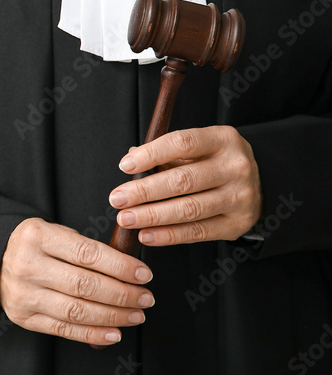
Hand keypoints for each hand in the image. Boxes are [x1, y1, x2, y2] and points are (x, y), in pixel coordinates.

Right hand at [0, 217, 153, 345]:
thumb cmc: (35, 246)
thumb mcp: (54, 232)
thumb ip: (85, 248)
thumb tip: (129, 269)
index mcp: (37, 236)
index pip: (87, 254)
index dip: (120, 267)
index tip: (143, 275)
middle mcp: (27, 265)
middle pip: (84, 285)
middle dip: (122, 294)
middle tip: (145, 298)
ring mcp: (24, 294)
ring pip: (77, 310)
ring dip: (113, 316)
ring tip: (135, 315)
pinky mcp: (23, 317)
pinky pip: (64, 329)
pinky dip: (92, 334)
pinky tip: (114, 332)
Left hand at [110, 125, 262, 245]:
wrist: (257, 182)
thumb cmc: (215, 161)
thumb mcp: (198, 148)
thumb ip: (165, 152)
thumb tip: (131, 158)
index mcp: (223, 139)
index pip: (183, 143)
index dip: (151, 154)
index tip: (125, 166)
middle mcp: (235, 167)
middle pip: (183, 180)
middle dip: (144, 191)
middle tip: (117, 199)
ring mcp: (240, 197)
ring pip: (189, 209)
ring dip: (152, 216)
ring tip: (126, 219)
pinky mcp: (237, 224)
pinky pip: (198, 232)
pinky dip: (168, 235)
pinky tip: (146, 234)